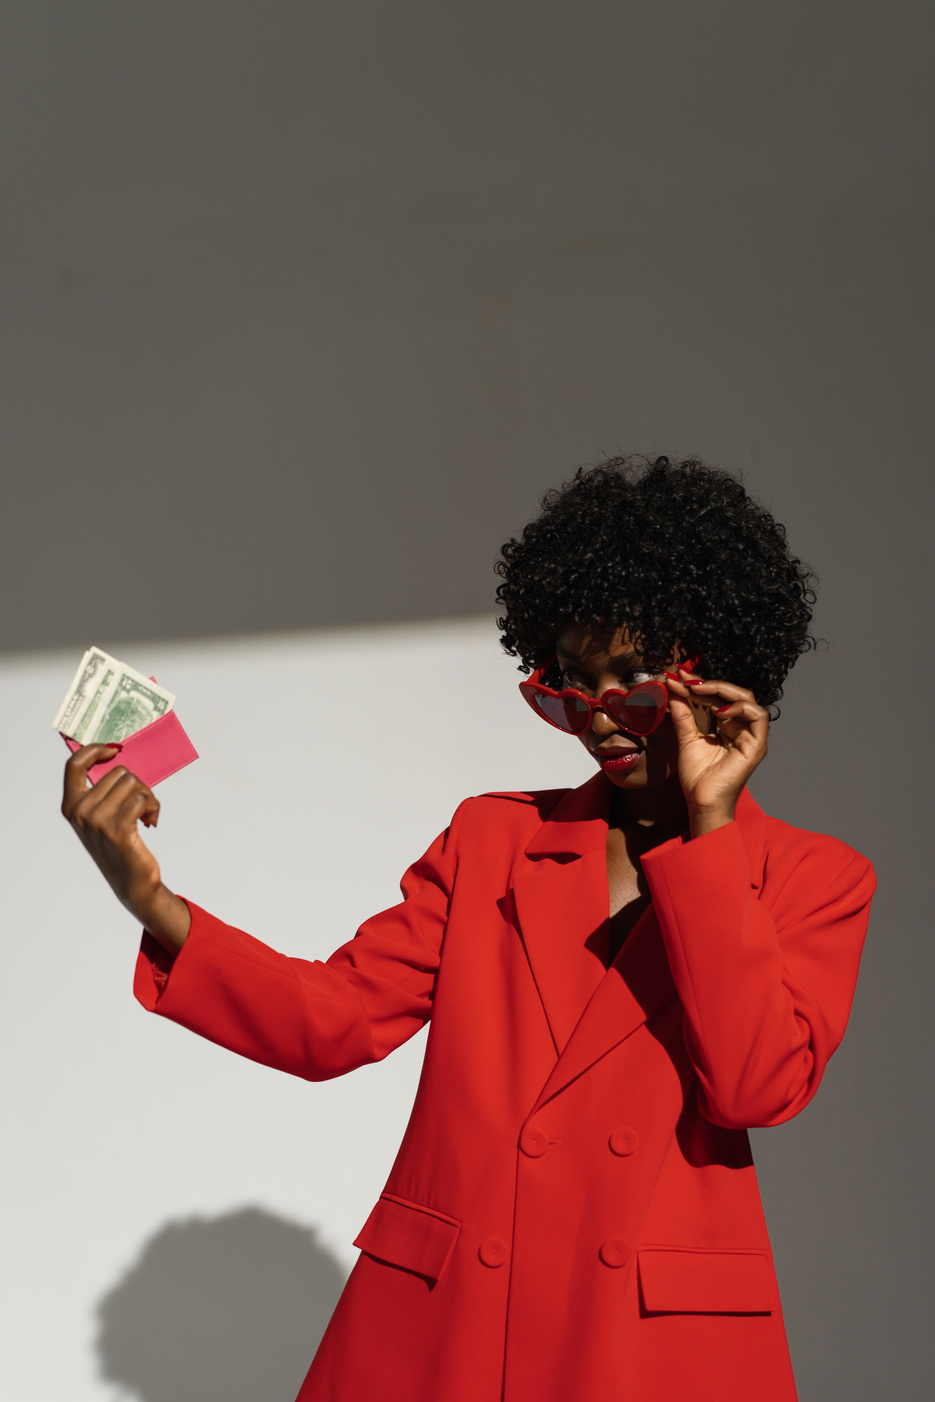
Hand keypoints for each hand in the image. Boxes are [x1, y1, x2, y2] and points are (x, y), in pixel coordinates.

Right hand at [61, 745, 190, 953]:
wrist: (132, 882)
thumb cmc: (118, 846)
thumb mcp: (100, 818)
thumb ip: (101, 791)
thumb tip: (114, 756)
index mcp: (71, 806)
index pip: (74, 765)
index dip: (94, 750)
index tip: (114, 750)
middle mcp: (80, 812)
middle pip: (118, 772)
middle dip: (137, 784)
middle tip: (141, 804)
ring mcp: (96, 821)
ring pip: (132, 782)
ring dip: (147, 796)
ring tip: (146, 814)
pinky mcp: (117, 829)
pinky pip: (141, 798)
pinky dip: (153, 806)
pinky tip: (151, 821)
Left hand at [664, 667, 768, 837]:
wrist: (701, 802)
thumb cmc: (697, 777)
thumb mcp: (686, 738)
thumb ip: (683, 714)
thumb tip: (673, 688)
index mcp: (727, 726)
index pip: (717, 697)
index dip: (700, 685)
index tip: (678, 676)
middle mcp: (741, 728)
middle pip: (733, 694)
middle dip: (709, 683)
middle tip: (686, 679)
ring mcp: (751, 736)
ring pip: (748, 700)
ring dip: (724, 690)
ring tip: (699, 690)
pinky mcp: (757, 745)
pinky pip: (758, 717)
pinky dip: (740, 708)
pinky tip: (718, 711)